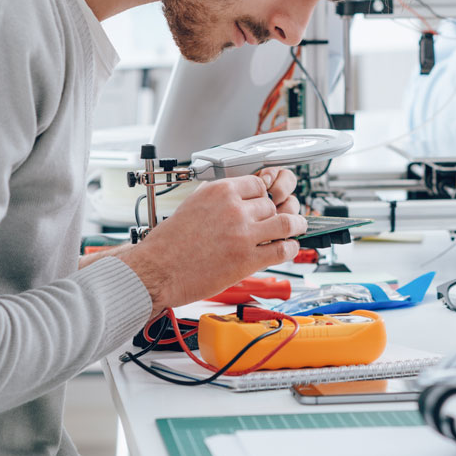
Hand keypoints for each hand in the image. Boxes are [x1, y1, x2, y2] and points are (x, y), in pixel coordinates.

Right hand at [115, 176, 306, 311]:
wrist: (157, 270)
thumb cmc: (167, 243)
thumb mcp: (191, 204)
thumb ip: (215, 198)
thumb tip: (231, 197)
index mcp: (219, 191)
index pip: (258, 184)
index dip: (264, 195)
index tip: (266, 202)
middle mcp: (234, 208)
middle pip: (271, 204)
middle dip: (274, 212)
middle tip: (275, 220)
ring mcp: (243, 233)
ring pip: (285, 222)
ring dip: (296, 225)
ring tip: (299, 228)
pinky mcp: (247, 259)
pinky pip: (281, 249)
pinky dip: (290, 248)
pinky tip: (290, 248)